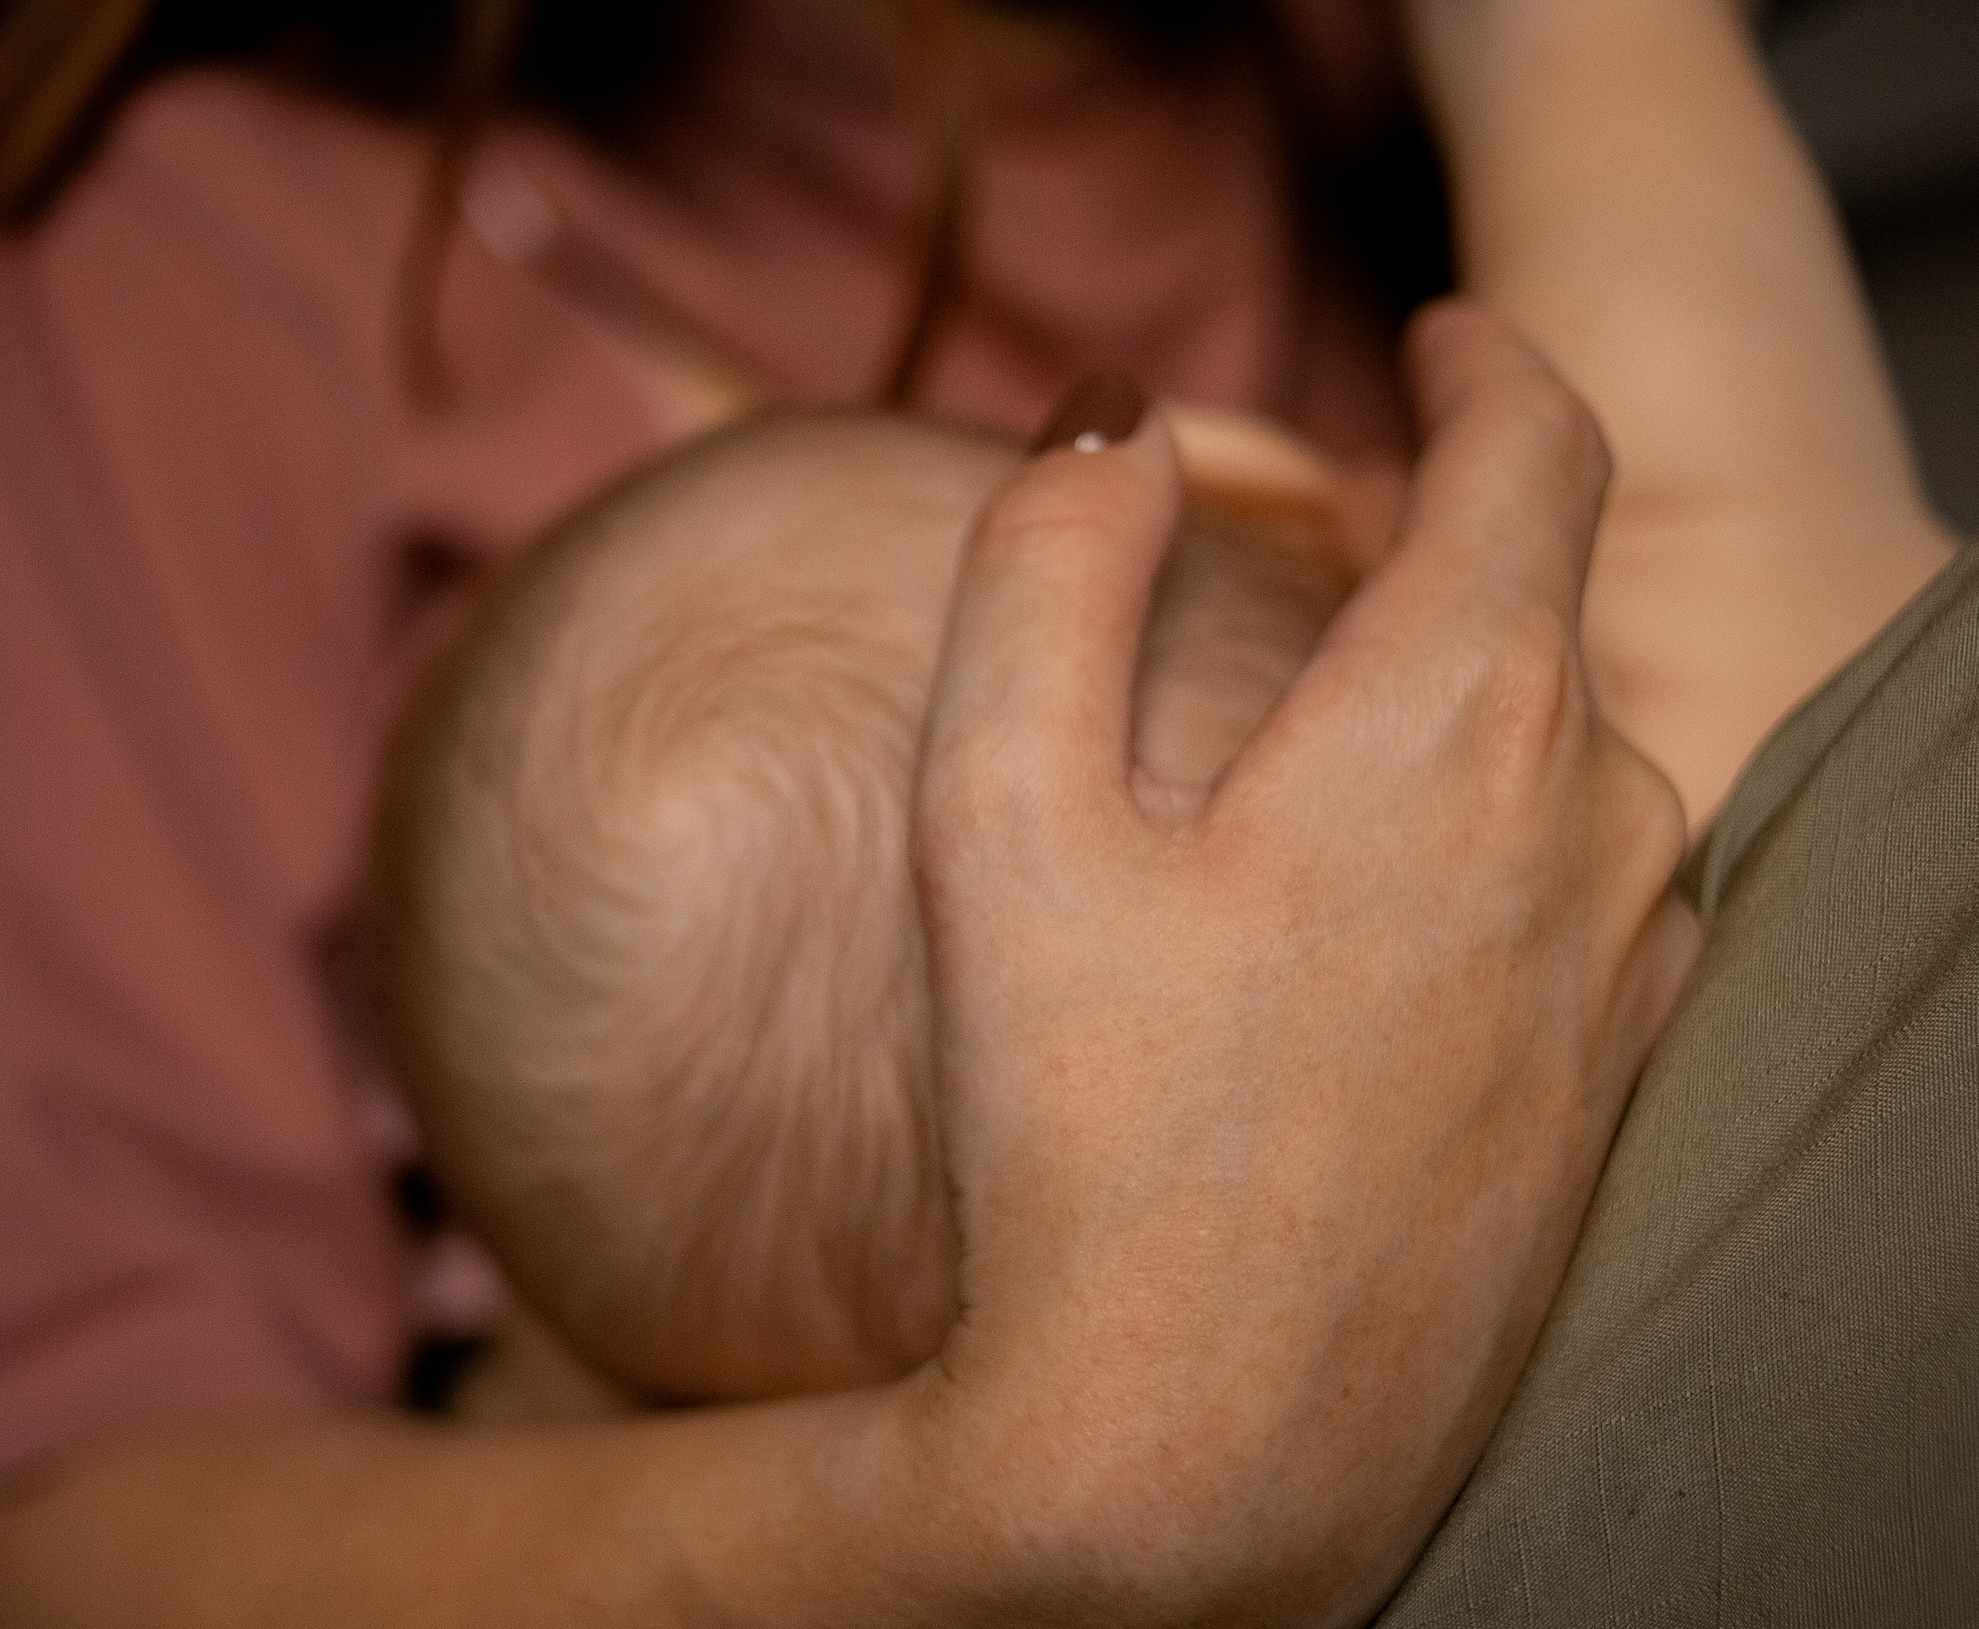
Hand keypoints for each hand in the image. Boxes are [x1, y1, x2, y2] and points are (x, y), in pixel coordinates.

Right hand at [902, 303, 1699, 1623]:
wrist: (1205, 1448)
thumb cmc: (1081, 1130)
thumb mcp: (997, 811)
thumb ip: (1046, 561)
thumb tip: (1116, 415)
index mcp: (1458, 711)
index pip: (1533, 445)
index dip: (1485, 364)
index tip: (1445, 338)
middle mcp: (1593, 816)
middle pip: (1534, 598)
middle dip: (1421, 543)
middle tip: (1282, 560)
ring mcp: (1623, 961)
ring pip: (1557, 747)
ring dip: (1452, 700)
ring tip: (1297, 752)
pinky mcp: (1613, 1077)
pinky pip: (1575, 882)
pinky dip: (1488, 832)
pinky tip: (1355, 924)